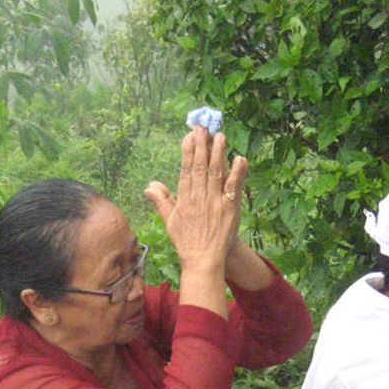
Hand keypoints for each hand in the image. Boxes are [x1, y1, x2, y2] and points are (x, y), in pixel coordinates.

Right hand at [144, 126, 248, 279]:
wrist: (202, 260)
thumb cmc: (186, 241)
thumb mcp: (169, 221)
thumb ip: (161, 200)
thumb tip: (149, 186)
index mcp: (184, 199)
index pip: (186, 170)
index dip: (188, 152)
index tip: (189, 136)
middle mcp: (199, 198)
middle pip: (200, 167)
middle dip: (201, 145)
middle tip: (203, 127)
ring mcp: (215, 203)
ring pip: (216, 173)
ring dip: (218, 153)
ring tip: (220, 136)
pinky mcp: (229, 209)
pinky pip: (233, 187)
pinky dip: (237, 173)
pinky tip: (240, 158)